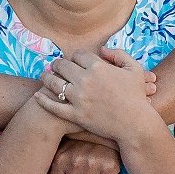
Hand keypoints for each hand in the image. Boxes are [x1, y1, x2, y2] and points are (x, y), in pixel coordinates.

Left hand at [37, 48, 158, 143]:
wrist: (135, 124)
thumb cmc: (137, 96)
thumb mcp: (135, 69)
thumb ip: (119, 54)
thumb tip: (103, 49)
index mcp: (98, 67)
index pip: (78, 54)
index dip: (75, 56)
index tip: (74, 59)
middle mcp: (85, 80)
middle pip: (63, 66)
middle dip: (58, 64)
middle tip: (55, 65)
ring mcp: (78, 98)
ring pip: (54, 83)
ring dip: (46, 78)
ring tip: (43, 76)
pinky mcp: (75, 115)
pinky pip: (54, 107)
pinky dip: (43, 101)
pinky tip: (37, 96)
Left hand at [43, 137, 121, 173]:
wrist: (103, 123)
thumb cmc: (80, 139)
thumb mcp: (61, 150)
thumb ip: (50, 170)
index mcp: (60, 159)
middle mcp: (75, 162)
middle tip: (82, 173)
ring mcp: (93, 164)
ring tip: (92, 168)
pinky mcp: (110, 167)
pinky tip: (102, 168)